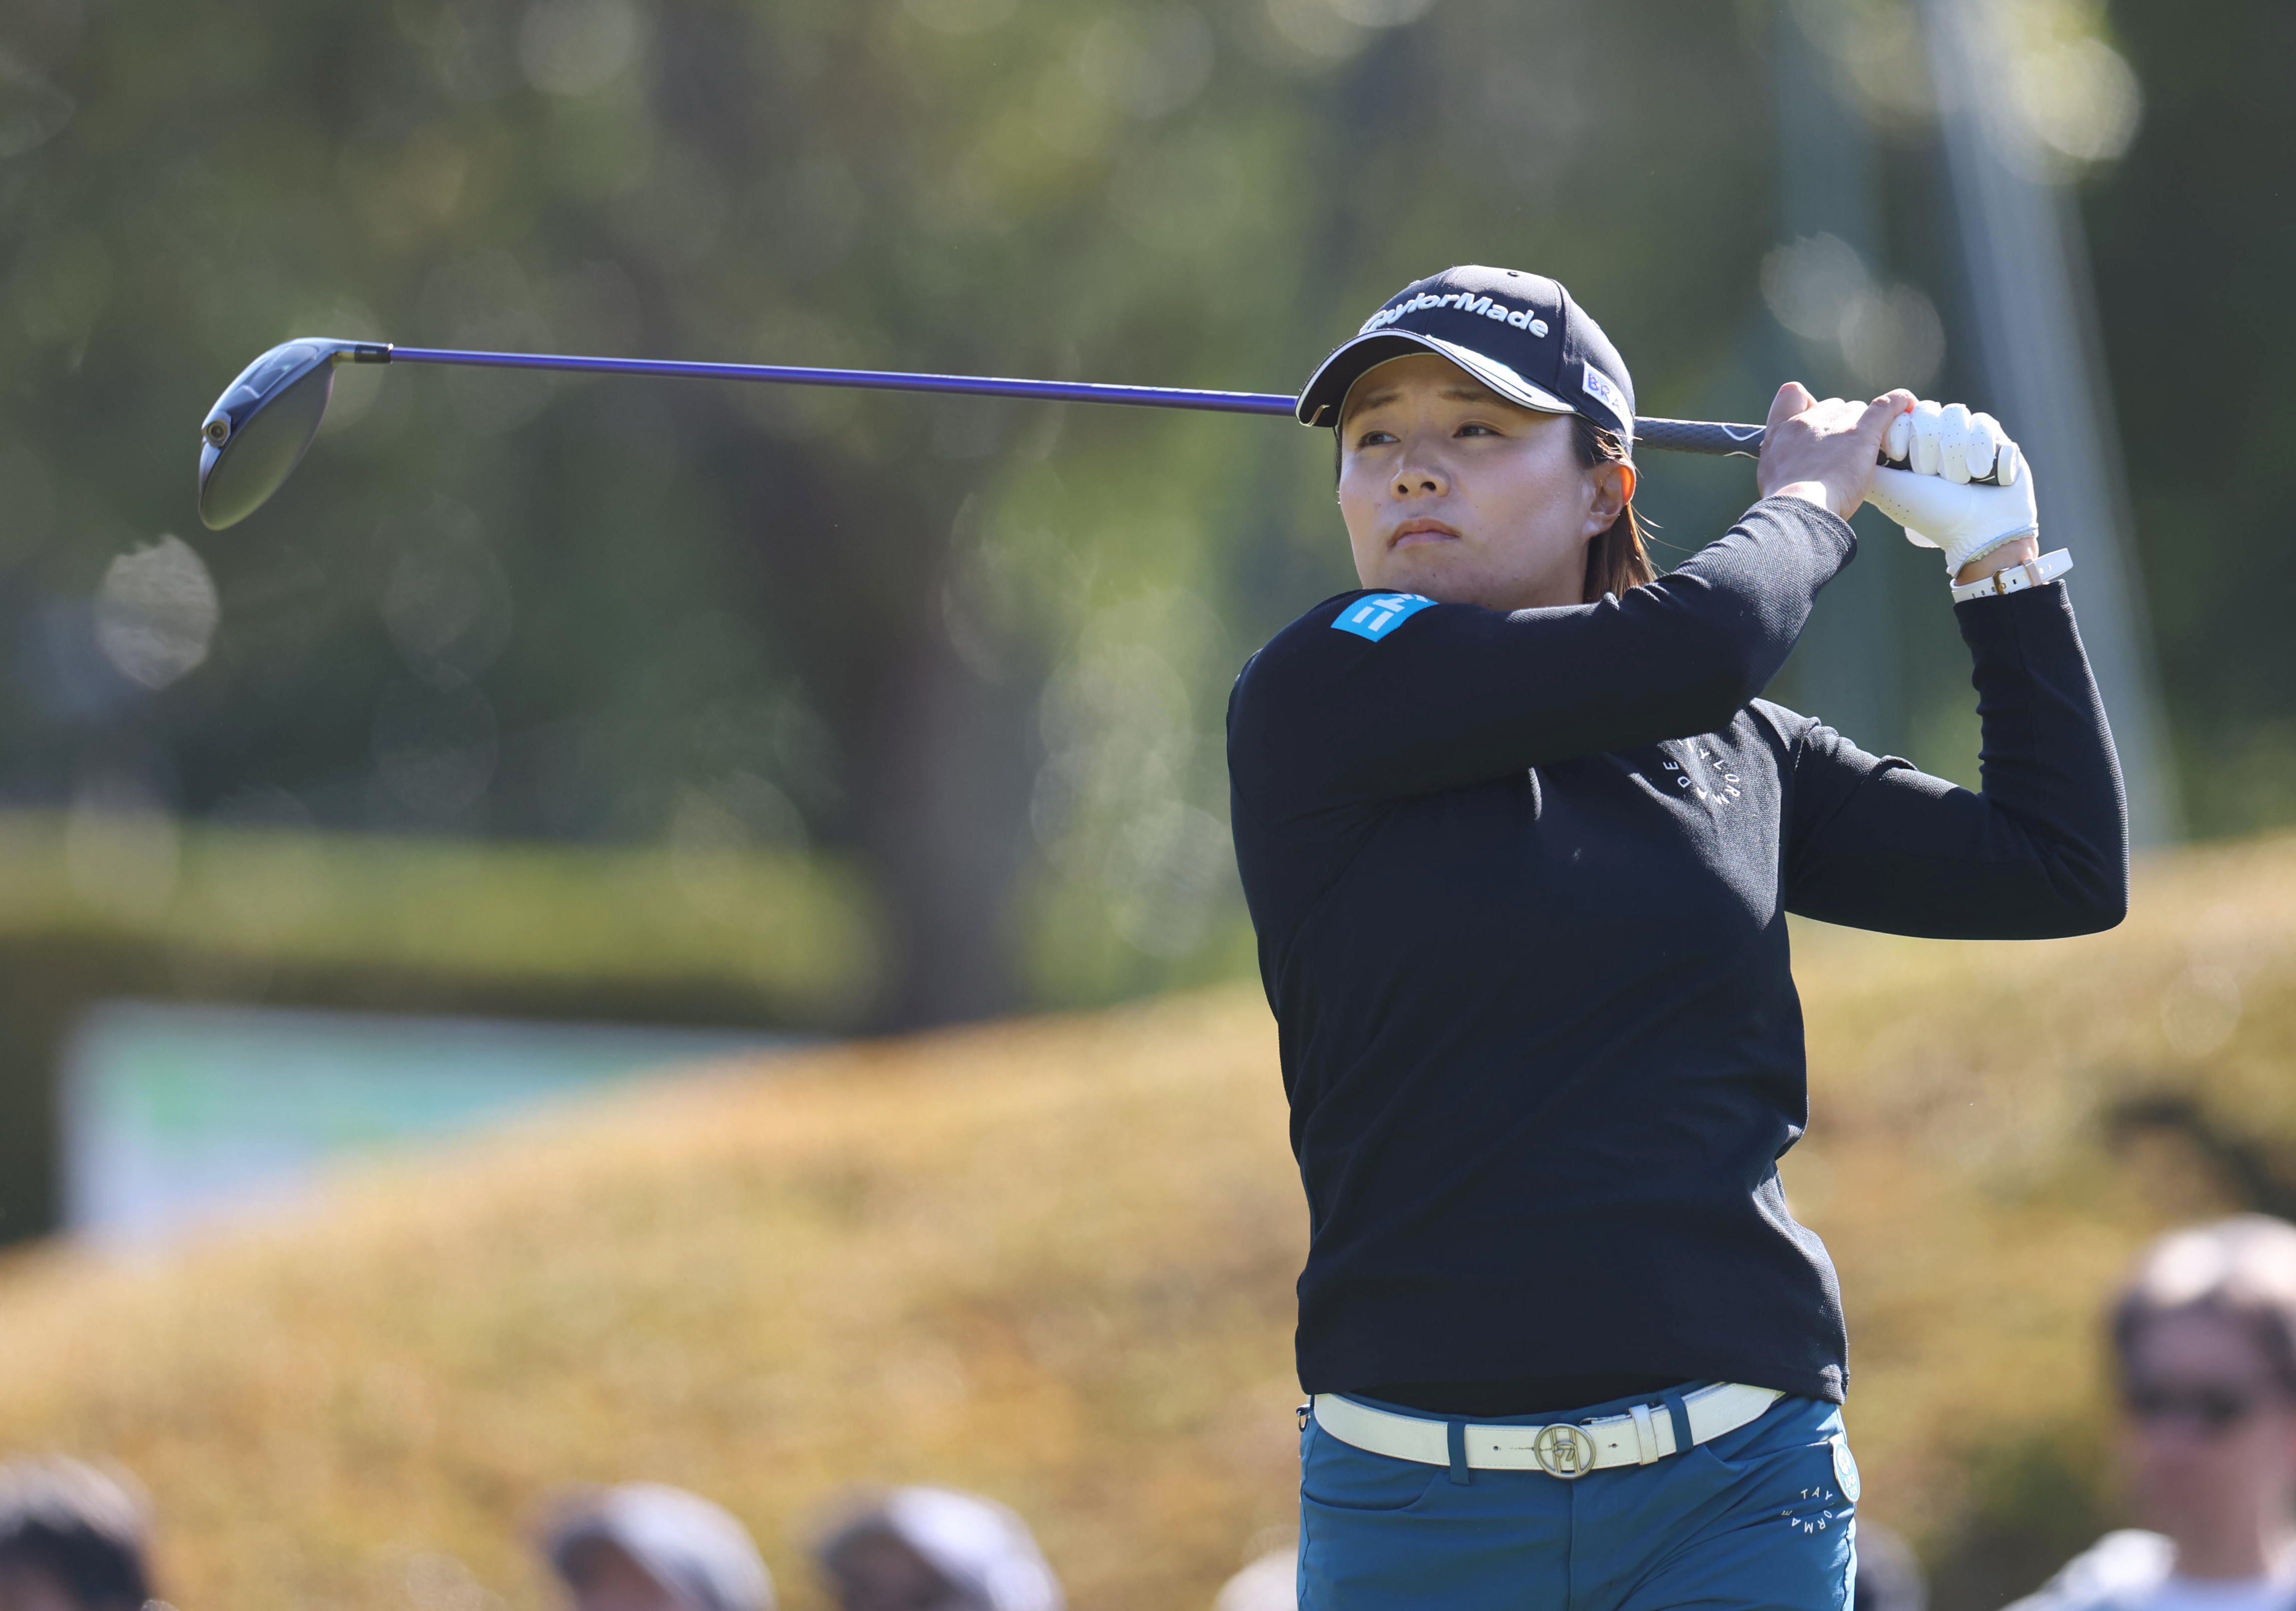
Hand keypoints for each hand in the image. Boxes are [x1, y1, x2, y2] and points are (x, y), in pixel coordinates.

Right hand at [1757, 383, 1915, 520]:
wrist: (1798, 509)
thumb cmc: (1785, 503)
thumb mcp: (1769, 477)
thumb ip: (1784, 462)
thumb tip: (1795, 469)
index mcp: (1782, 431)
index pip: (1792, 395)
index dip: (1807, 405)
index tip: (1815, 422)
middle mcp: (1808, 421)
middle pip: (1833, 407)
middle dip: (1841, 425)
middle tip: (1845, 455)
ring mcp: (1836, 424)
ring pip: (1858, 411)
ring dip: (1863, 428)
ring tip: (1867, 455)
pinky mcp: (1861, 433)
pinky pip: (1885, 406)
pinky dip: (1899, 403)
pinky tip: (1909, 405)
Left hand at [1865, 400, 2039, 574]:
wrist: (1979, 531)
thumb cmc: (1931, 512)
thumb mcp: (1889, 489)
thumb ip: (1868, 463)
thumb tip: (1845, 442)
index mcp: (1909, 446)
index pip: (1901, 414)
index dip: (1903, 432)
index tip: (1900, 456)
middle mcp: (1936, 437)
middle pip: (1928, 412)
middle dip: (1929, 446)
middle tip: (1931, 475)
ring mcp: (1965, 434)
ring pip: (1955, 415)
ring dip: (1955, 452)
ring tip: (1958, 480)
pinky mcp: (1992, 436)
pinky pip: (1983, 422)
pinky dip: (1980, 449)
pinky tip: (1980, 473)